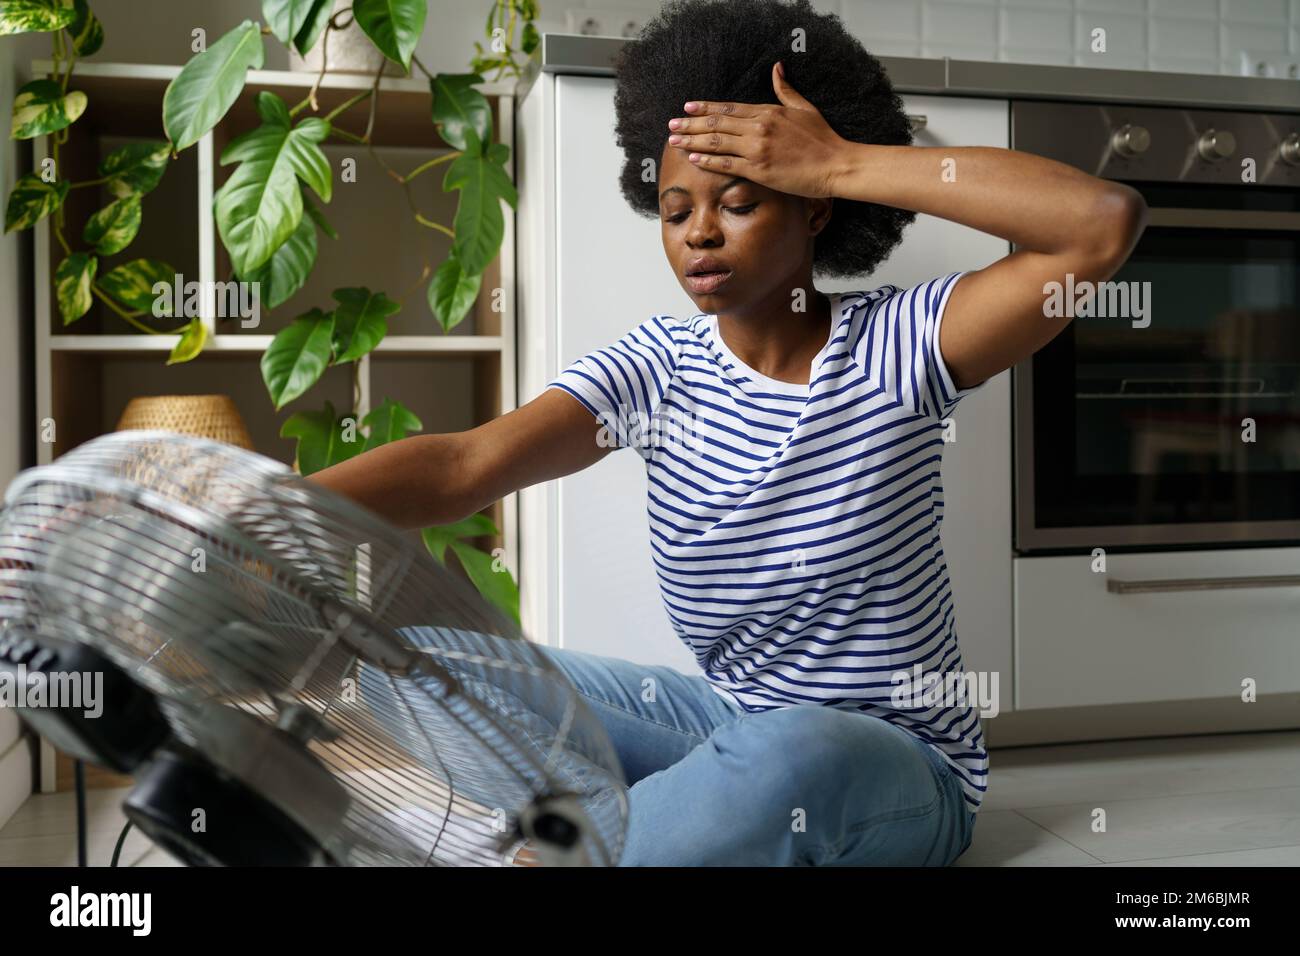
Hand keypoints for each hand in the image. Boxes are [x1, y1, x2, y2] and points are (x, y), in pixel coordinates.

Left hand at [665, 61, 848, 198]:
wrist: (836, 164)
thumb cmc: (823, 139)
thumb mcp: (804, 107)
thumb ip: (786, 89)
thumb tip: (777, 68)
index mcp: (768, 111)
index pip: (729, 108)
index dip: (706, 107)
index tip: (688, 108)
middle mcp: (759, 127)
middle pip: (717, 123)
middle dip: (691, 124)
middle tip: (671, 125)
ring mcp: (758, 148)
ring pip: (717, 142)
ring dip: (693, 141)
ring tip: (674, 141)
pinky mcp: (759, 169)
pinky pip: (727, 163)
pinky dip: (708, 161)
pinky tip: (693, 159)